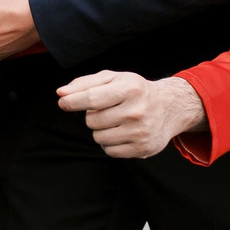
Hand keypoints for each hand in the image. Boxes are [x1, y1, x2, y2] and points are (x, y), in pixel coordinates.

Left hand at [57, 71, 205, 159]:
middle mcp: (136, 111)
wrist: (169, 108)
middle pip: (92, 120)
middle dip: (93, 115)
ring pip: (98, 137)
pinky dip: (109, 143)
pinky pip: (109, 151)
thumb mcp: (113, 79)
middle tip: (108, 109)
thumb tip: (61, 93)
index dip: (72, 102)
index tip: (63, 102)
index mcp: (129, 89)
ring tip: (116, 121)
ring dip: (100, 130)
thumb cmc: (134, 91)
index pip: (92, 99)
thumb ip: (85, 84)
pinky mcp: (142, 149)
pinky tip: (121, 133)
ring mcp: (140, 132)